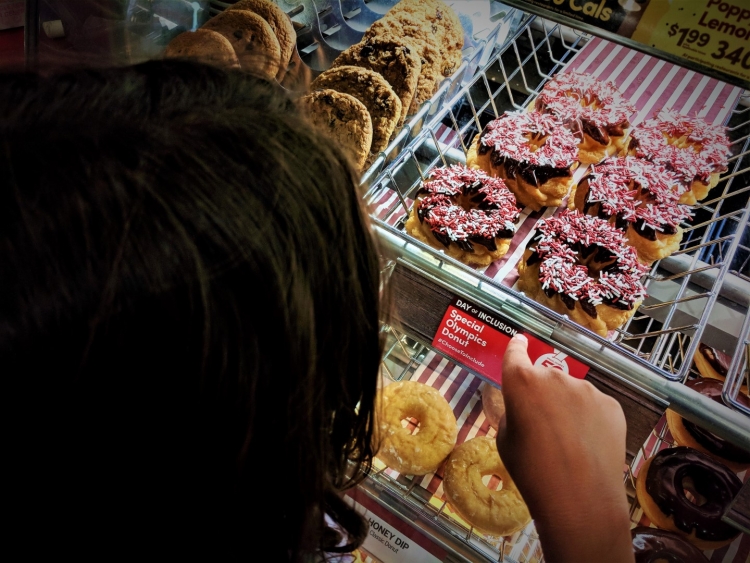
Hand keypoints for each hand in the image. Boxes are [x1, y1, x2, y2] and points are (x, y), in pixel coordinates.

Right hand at [496, 334, 633, 562]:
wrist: (580, 498)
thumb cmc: (531, 470)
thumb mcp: (506, 439)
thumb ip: (514, 412)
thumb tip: (526, 406)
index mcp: (522, 382)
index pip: (516, 353)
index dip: (517, 347)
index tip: (520, 342)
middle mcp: (555, 377)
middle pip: (544, 378)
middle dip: (542, 394)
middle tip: (541, 425)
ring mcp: (587, 389)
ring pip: (571, 393)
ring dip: (567, 407)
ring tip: (568, 441)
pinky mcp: (611, 404)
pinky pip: (594, 406)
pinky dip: (589, 419)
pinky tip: (588, 444)